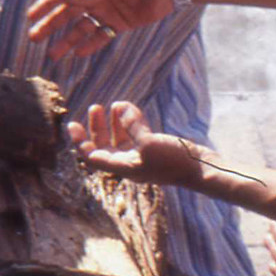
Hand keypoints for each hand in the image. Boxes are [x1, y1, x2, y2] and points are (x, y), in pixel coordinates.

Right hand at [28, 0, 173, 56]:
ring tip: (53, 54)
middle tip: (34, 38)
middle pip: (67, 14)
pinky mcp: (119, 24)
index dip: (45, 6)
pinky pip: (100, 37)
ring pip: (81, 29)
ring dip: (67, 41)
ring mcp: (105, 12)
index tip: (30, 16)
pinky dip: (89, 45)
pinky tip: (78, 53)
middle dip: (50, 26)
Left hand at [68, 100, 207, 188]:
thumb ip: (132, 126)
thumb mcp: (149, 142)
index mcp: (122, 167)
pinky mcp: (155, 150)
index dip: (80, 141)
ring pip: (121, 139)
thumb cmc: (175, 161)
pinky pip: (137, 135)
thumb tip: (119, 107)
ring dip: (115, 123)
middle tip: (96, 107)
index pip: (92, 156)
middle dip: (97, 127)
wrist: (203, 170)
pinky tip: (132, 109)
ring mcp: (143, 157)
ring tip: (116, 105)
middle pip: (104, 146)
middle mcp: (129, 164)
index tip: (72, 124)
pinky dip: (133, 122)